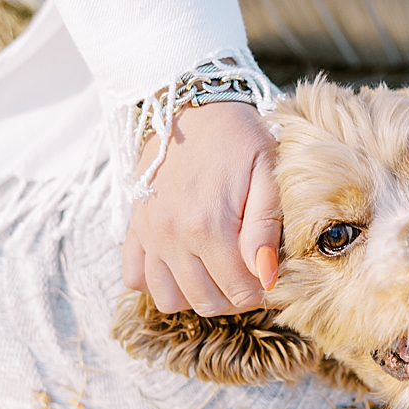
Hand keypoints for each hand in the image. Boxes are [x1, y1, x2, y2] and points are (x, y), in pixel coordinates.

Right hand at [123, 101, 280, 314]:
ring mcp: (148, 234)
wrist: (191, 105)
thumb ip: (266, 228)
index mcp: (208, 226)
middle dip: (235, 298)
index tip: (273, 275)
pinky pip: (135, 277)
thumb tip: (267, 275)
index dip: (263, 291)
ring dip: (197, 295)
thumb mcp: (267, 175)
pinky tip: (186, 264)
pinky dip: (159, 281)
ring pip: (169, 299)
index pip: (240, 291)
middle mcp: (172, 237)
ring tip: (220, 273)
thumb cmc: (239, 138)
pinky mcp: (135, 227)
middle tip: (251, 275)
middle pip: (206, 302)